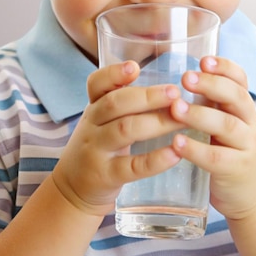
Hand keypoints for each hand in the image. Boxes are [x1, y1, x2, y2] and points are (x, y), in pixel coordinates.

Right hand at [51, 61, 184, 216]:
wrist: (73, 188)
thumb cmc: (99, 146)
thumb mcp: (102, 120)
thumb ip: (126, 102)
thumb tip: (170, 85)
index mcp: (94, 106)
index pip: (96, 84)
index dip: (114, 74)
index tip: (135, 67)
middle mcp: (92, 125)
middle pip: (115, 104)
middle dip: (147, 97)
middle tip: (175, 93)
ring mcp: (96, 150)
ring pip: (124, 130)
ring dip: (156, 122)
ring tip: (182, 119)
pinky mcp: (106, 176)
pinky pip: (131, 166)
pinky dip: (154, 160)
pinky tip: (175, 153)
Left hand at [169, 56, 255, 220]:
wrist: (251, 192)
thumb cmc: (228, 148)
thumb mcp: (225, 120)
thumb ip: (209, 101)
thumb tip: (173, 75)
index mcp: (242, 106)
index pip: (240, 80)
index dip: (224, 67)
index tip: (203, 60)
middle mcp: (249, 122)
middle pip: (236, 97)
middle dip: (211, 85)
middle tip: (185, 78)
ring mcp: (246, 146)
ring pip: (227, 126)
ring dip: (200, 115)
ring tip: (176, 108)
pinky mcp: (236, 170)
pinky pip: (217, 158)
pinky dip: (196, 149)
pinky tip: (177, 143)